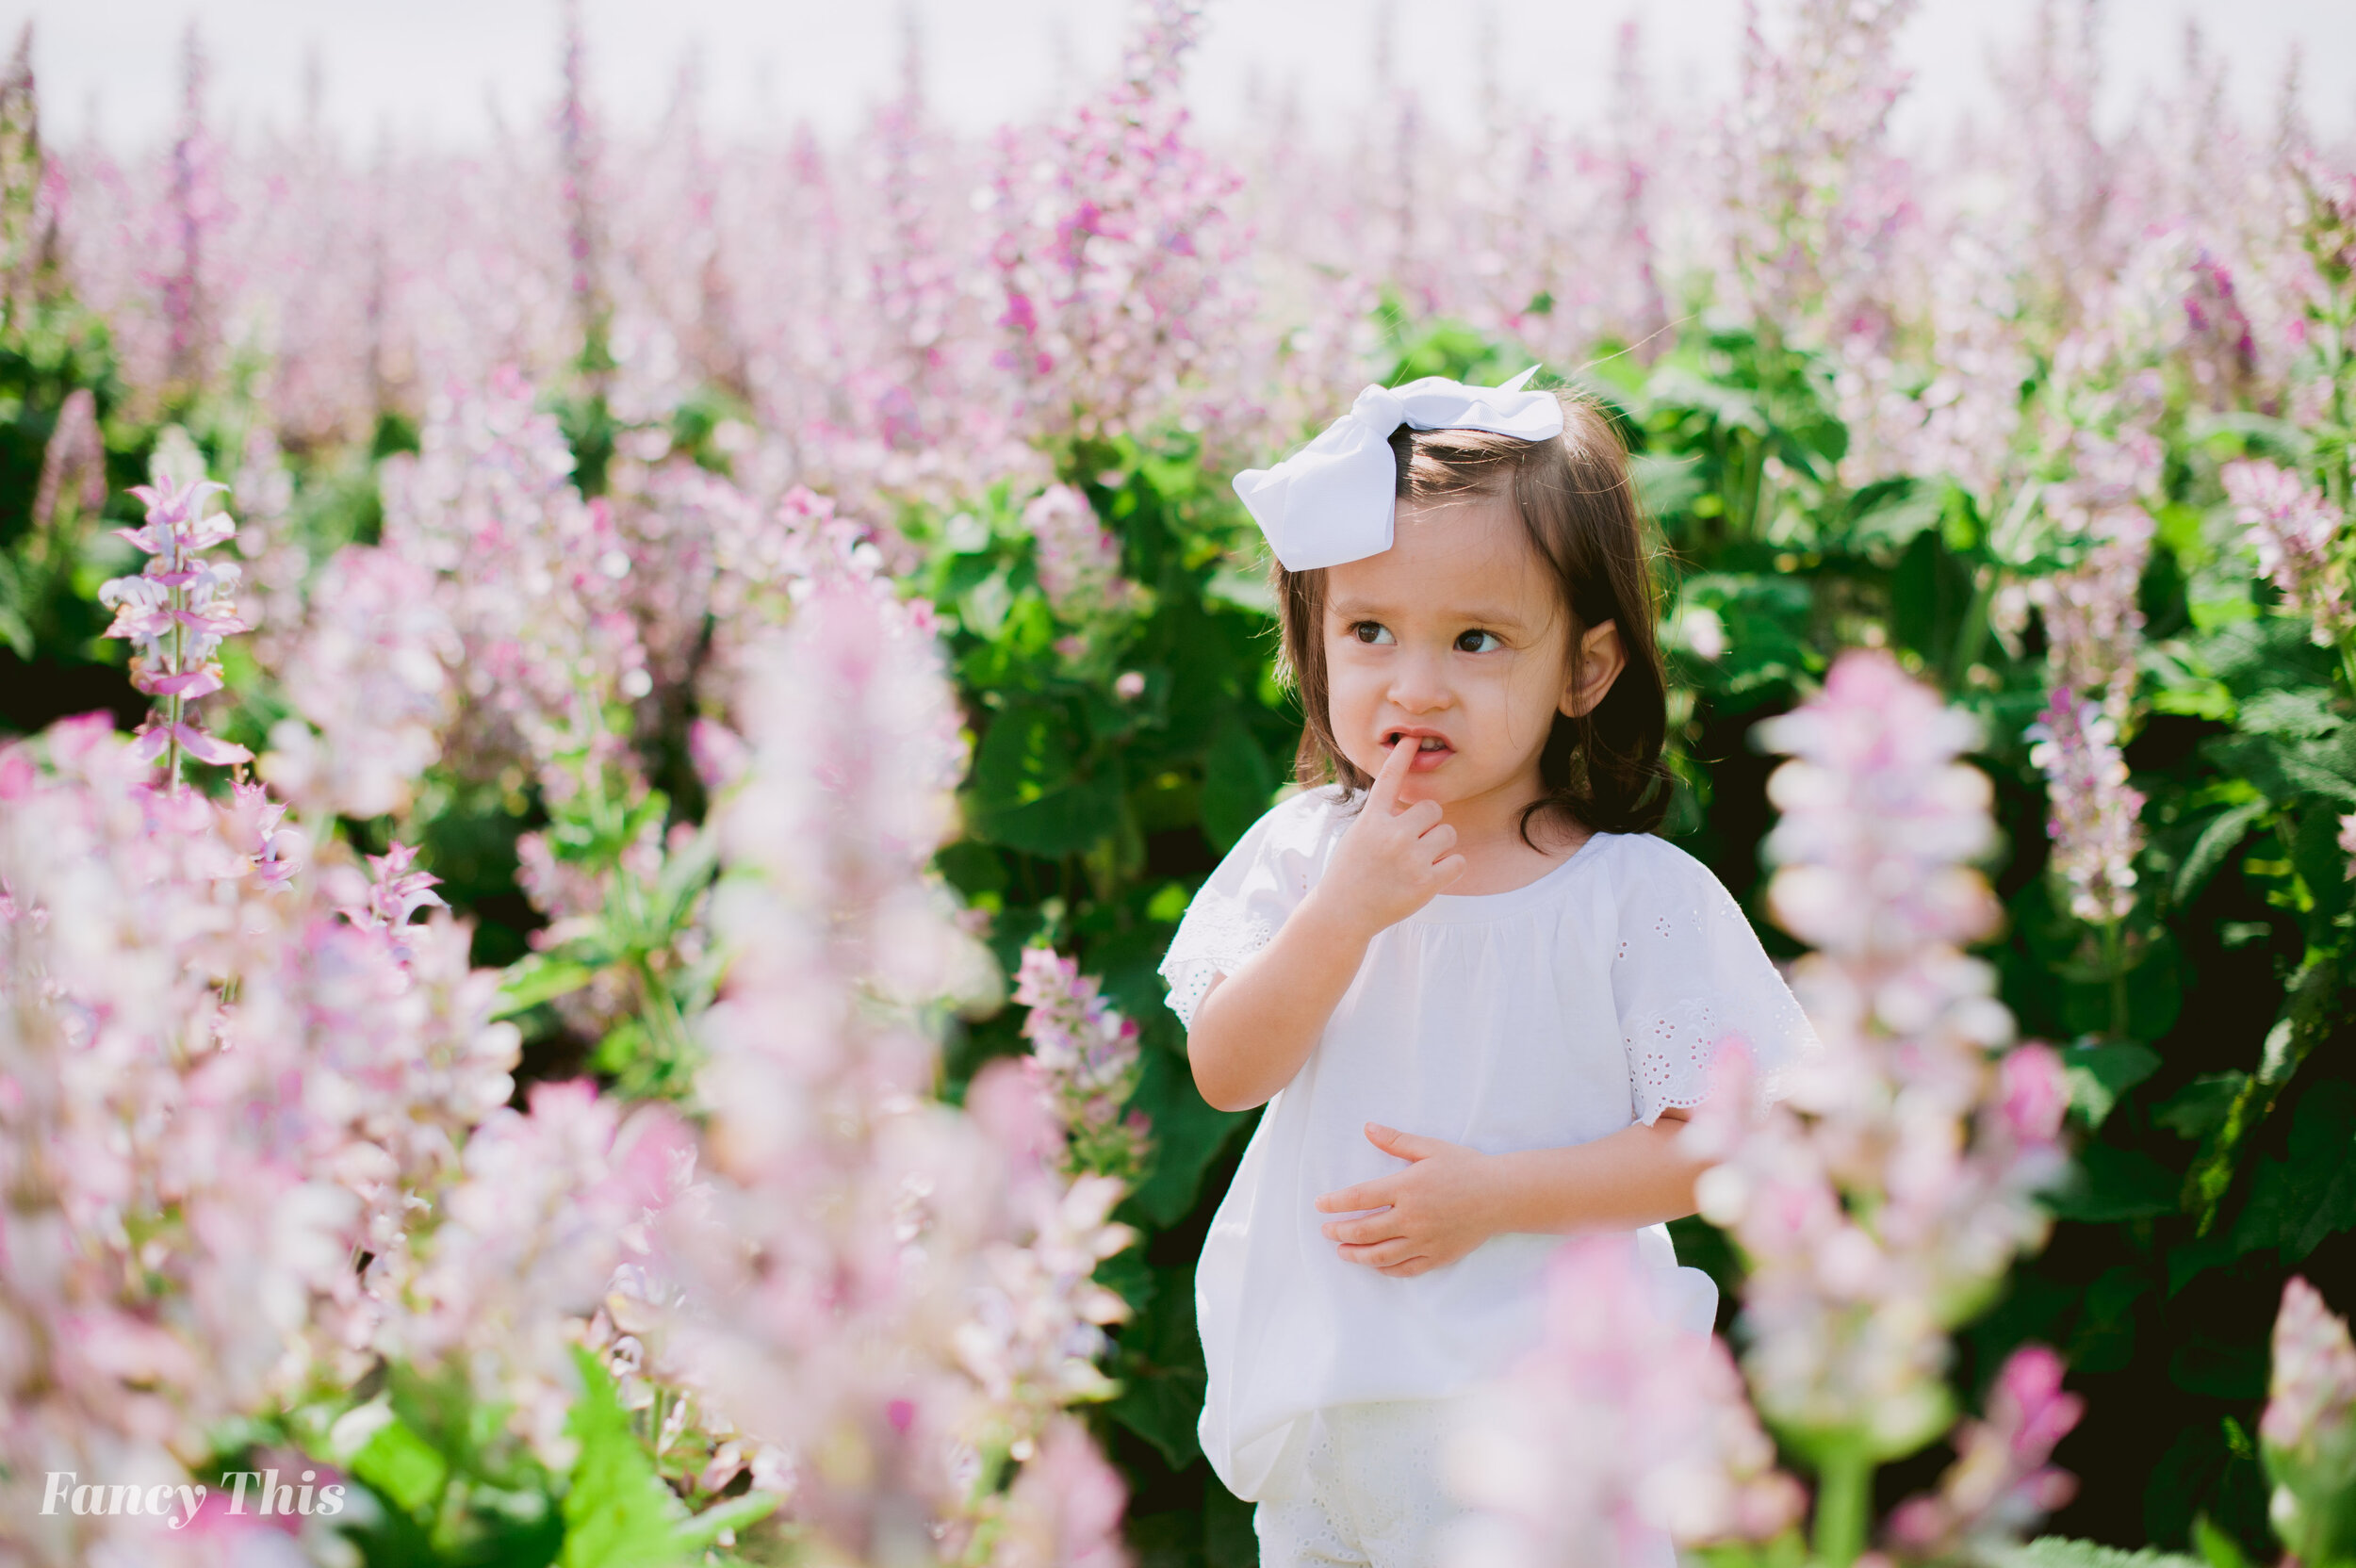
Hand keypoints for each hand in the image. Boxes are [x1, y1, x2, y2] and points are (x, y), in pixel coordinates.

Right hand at [1307, 735, 1466, 940]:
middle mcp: (1392, 835)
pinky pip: (1458, 862)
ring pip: (1449, 833)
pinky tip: (1433, 875)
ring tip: (1421, 860)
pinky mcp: (1426, 883)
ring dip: (1440, 844)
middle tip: (1414, 842)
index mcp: (1372, 820)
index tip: (1411, 739)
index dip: (1402, 756)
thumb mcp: (1358, 835)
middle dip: (1429, 823)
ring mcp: (1410, 859)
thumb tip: (1416, 806)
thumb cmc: (1351, 872)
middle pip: (1433, 809)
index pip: (1390, 779)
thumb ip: (1382, 817)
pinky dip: (1450, 867)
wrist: (1343, 912)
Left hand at [1313, 1123, 1497, 1277]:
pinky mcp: (1437, 1256)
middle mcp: (1411, 1218)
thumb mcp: (1430, 1148)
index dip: (1335, 1203)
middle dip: (1339, 1232)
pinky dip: (1386, 1269)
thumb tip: (1367, 1128)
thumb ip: (1396, 1141)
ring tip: (1342, 1252)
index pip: (1359, 1198)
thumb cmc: (1466, 1168)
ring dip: (1356, 1255)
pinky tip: (1376, 1264)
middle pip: (1364, 1230)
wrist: (1502, 1196)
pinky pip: (1405, 1268)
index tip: (1320, 1205)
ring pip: (1381, 1255)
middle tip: (1326, 1231)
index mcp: (1406, 1188)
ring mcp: (1424, 1240)